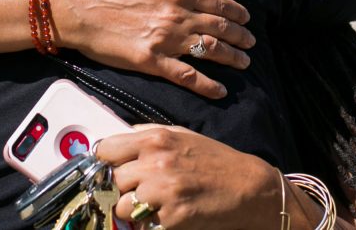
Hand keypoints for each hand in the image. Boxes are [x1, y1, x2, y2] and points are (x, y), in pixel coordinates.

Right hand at [51, 0, 254, 98]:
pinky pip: (187, 76)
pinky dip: (207, 85)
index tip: (246, 19)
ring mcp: (166, 40)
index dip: (236, 12)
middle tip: (251, 43)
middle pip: (219, 28)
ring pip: (210, 51)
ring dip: (232, 58)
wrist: (75, 7)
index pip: (217, 3)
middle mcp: (177, 15)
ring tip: (244, 63)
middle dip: (240, 37)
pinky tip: (221, 90)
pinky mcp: (151, 61)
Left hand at [97, 125, 280, 229]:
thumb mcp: (182, 135)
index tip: (113, 168)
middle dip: (122, 187)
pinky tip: (169, 214)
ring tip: (154, 204)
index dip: (107, 161)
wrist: (249, 188)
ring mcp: (162, 193)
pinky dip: (151, 224)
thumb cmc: (216, 161)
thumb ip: (148, 134)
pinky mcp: (171, 219)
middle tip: (140, 189)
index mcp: (155, 139)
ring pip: (121, 207)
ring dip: (133, 209)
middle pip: (112, 180)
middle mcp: (155, 163)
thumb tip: (120, 139)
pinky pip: (143, 225)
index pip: (105, 150)